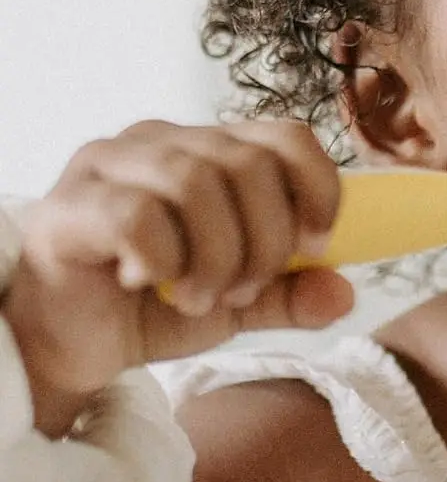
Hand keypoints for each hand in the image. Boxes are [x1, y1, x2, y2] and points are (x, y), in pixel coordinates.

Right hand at [2, 119, 353, 434]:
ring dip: (215, 257)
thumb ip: (292, 294)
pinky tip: (145, 283)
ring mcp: (111, 165)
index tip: (316, 247)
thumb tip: (343, 291)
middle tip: (242, 292)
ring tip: (197, 297)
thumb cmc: (151, 305)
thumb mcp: (240, 304)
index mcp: (212, 150)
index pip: (287, 137)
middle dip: (265, 242)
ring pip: (196, 184)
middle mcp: (163, 142)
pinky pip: (137, 215)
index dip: (318, 190)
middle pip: (250, 164)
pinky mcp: (70, 204)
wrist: (69, 344)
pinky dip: (160, 260)